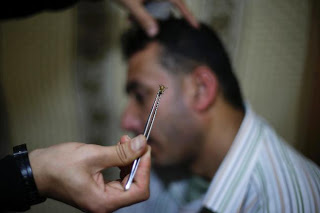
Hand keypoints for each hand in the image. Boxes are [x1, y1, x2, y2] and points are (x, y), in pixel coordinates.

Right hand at [29, 135, 150, 212]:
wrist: (36, 171)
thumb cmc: (57, 166)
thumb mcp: (93, 155)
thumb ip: (120, 152)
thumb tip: (142, 144)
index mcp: (104, 201)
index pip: (139, 189)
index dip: (145, 168)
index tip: (145, 148)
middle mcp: (105, 204)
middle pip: (136, 185)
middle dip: (138, 161)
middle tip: (136, 142)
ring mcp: (103, 198)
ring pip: (129, 180)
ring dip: (130, 160)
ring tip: (125, 141)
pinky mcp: (99, 190)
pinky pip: (119, 178)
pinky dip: (122, 162)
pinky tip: (119, 148)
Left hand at [115, 0, 198, 35]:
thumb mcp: (131, 5)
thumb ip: (143, 19)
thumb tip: (154, 33)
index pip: (178, 3)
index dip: (188, 15)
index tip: (195, 25)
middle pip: (166, 5)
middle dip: (158, 16)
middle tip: (150, 25)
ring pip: (155, 5)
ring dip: (147, 14)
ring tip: (132, 19)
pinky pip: (148, 3)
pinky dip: (142, 10)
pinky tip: (130, 16)